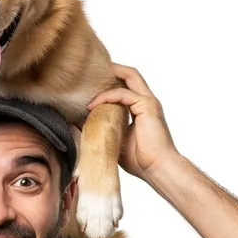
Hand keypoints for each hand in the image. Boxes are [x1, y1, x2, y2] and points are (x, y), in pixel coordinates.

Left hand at [87, 63, 181, 181]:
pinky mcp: (147, 106)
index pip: (127, 85)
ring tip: (89, 82)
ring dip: (109, 76)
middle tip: (91, 71)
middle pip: (130, 74)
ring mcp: (148, 102)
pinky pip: (124, 94)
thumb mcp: (115, 139)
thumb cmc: (140, 161)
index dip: (111, 81)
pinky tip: (93, 105)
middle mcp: (147, 101)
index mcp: (141, 108)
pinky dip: (107, 96)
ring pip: (130, 76)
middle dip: (112, 68)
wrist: (157, 169)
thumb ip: (102, 128)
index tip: (91, 84)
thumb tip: (80, 124)